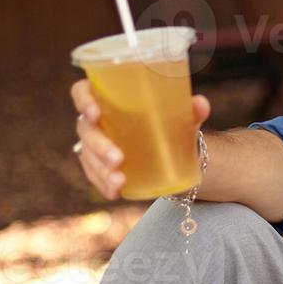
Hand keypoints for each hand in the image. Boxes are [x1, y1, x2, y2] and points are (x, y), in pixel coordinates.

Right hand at [71, 79, 209, 199]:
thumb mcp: (182, 117)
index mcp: (108, 98)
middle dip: (99, 145)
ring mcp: (95, 146)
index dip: (82, 100)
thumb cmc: (171, 123)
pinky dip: (105, 185)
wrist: (174, 151)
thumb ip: (192, 110)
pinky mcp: (100, 168)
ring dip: (101, 169)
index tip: (95, 112)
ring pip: (88, 156)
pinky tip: (116, 191)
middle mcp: (96, 121)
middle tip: (118, 158)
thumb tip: (200, 104)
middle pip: (85, 129)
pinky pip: (95, 177)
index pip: (82, 92)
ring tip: (119, 179)